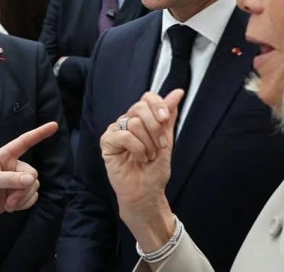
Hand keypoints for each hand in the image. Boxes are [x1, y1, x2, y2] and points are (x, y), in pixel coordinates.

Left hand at [0, 121, 57, 221]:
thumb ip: (9, 179)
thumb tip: (31, 179)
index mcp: (5, 156)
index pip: (24, 142)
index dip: (39, 133)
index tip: (54, 125)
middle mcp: (14, 167)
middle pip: (32, 173)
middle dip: (23, 189)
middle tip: (9, 200)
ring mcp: (17, 182)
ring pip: (34, 186)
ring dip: (23, 198)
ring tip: (8, 205)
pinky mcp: (19, 196)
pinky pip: (33, 197)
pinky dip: (25, 204)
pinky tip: (12, 207)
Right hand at [100, 90, 182, 250]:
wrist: (147, 192)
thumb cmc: (155, 170)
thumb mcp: (166, 139)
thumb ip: (168, 116)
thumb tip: (177, 92)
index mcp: (141, 118)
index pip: (147, 98)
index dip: (158, 105)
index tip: (165, 119)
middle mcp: (127, 122)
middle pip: (140, 107)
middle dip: (155, 128)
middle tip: (159, 146)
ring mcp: (115, 131)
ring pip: (134, 123)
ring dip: (147, 144)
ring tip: (148, 156)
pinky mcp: (107, 142)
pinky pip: (124, 136)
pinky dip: (136, 149)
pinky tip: (138, 158)